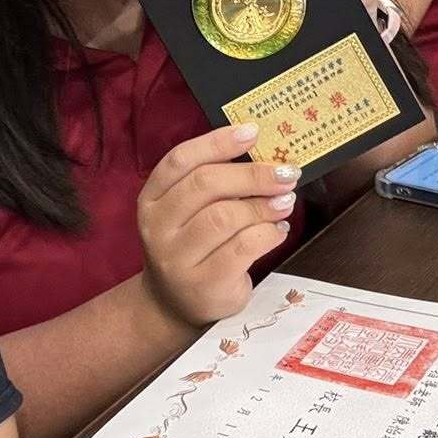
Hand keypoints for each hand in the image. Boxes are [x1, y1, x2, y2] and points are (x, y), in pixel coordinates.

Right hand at [138, 124, 296, 328]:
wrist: (175, 306)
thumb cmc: (193, 247)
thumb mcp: (189, 212)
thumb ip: (214, 184)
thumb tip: (265, 155)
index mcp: (151, 199)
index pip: (181, 161)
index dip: (218, 142)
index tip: (253, 132)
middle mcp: (157, 227)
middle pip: (206, 185)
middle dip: (252, 175)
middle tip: (286, 174)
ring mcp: (176, 258)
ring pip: (225, 216)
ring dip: (264, 205)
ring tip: (285, 203)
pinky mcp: (203, 284)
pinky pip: (242, 248)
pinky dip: (268, 234)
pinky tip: (278, 230)